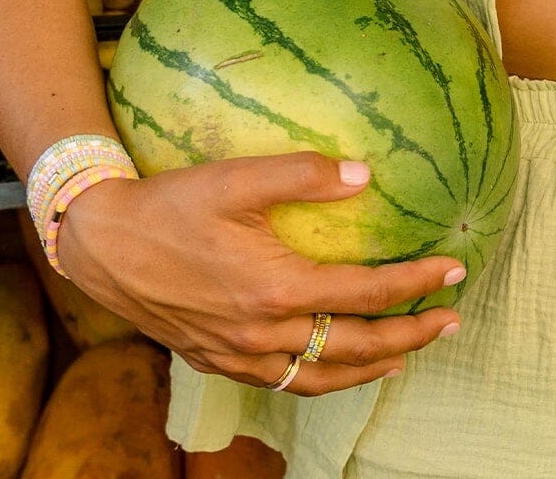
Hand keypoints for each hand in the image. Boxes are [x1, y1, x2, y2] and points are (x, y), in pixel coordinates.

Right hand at [57, 153, 468, 394]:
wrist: (101, 243)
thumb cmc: (171, 204)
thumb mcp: (237, 178)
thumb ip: (303, 174)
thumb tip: (365, 174)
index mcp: (275, 288)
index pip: (365, 293)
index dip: (415, 283)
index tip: (455, 268)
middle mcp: (262, 332)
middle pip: (354, 347)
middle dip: (410, 336)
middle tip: (452, 320)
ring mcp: (239, 353)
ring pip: (321, 377)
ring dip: (371, 367)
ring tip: (407, 354)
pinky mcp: (217, 359)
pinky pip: (284, 381)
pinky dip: (322, 379)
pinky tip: (335, 365)